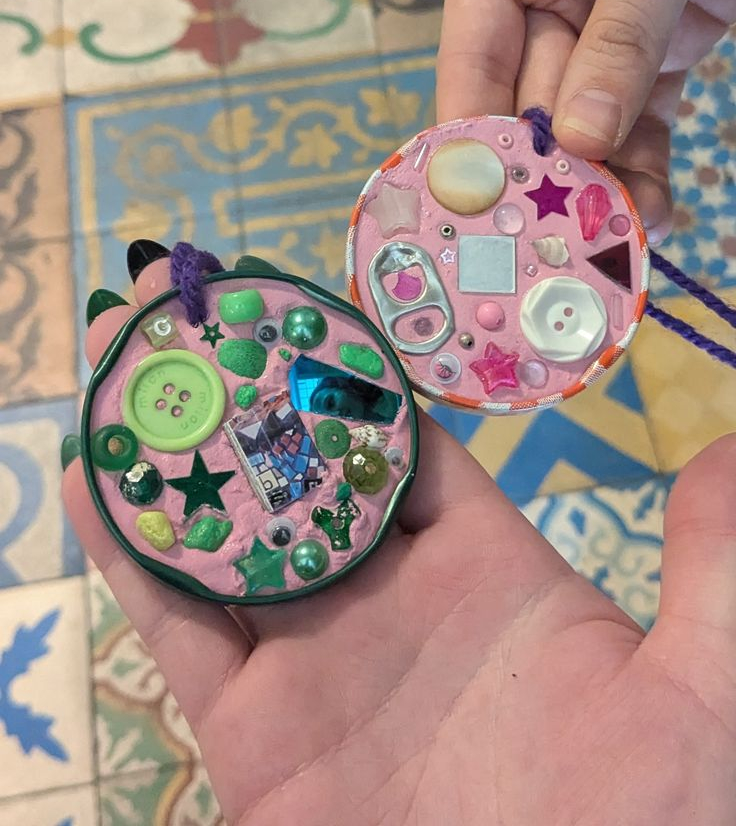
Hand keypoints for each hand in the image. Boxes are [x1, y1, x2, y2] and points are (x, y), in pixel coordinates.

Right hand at [63, 254, 735, 823]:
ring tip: (121, 364)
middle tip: (177, 302)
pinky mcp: (255, 733)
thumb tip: (730, 445)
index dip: (348, 367)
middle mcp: (390, 600)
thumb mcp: (698, 695)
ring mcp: (316, 661)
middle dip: (237, 386)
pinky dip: (136, 553)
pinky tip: (98, 478)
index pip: (404, 439)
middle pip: (297, 466)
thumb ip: (711, 568)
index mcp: (487, 570)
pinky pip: (183, 625)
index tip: (294, 300)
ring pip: (227, 531)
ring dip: (173, 449)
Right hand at [437, 0, 735, 243]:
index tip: (480, 204)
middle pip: (532, 104)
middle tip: (550, 242)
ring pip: (590, 123)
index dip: (473, 136)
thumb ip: (621, 26)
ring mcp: (605, 22)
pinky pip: (644, 116)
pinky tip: (648, 211)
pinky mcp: (664, 42)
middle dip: (546, 173)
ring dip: (602, 184)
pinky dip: (647, 165)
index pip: (472, 60)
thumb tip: (584, 136)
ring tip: (612, 240)